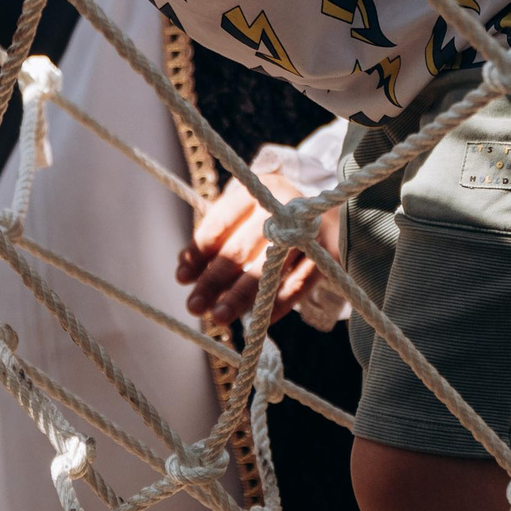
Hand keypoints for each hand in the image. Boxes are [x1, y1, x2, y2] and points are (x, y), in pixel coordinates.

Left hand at [175, 169, 339, 326]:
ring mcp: (308, 229)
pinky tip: (258, 322)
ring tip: (217, 316)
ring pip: (268, 269)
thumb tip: (185, 270)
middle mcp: (284, 205)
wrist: (326, 212)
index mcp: (258, 189)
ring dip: (240, 297)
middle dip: (213, 280)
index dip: (199, 251)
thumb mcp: (243, 217)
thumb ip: (214, 240)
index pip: (221, 222)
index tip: (182, 278)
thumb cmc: (271, 217)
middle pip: (241, 248)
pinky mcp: (328, 252)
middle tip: (193, 306)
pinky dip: (277, 304)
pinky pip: (299, 284)